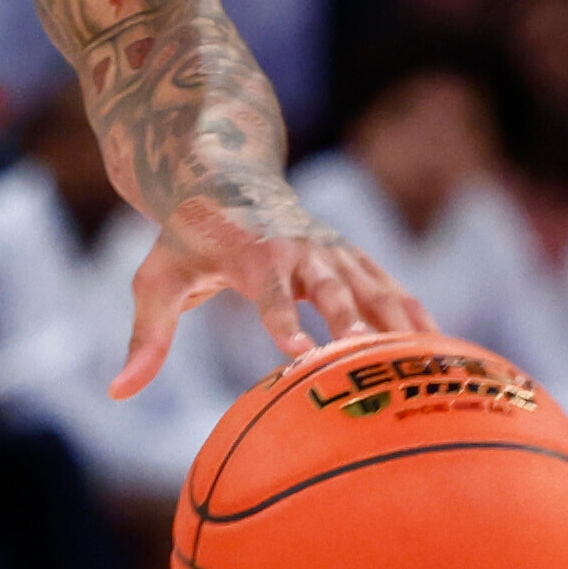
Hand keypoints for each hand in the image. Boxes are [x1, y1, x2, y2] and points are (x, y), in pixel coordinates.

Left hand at [116, 187, 422, 400]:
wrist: (226, 177)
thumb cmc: (186, 238)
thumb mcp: (157, 281)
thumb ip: (146, 337)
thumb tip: (118, 392)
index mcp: (252, 253)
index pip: (269, 292)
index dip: (284, 321)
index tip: (298, 353)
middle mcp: (302, 249)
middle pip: (333, 288)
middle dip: (353, 322)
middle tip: (368, 359)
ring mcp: (336, 252)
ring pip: (376, 288)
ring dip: (401, 324)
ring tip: (428, 366)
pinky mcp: (357, 260)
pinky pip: (396, 292)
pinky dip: (421, 320)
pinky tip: (449, 357)